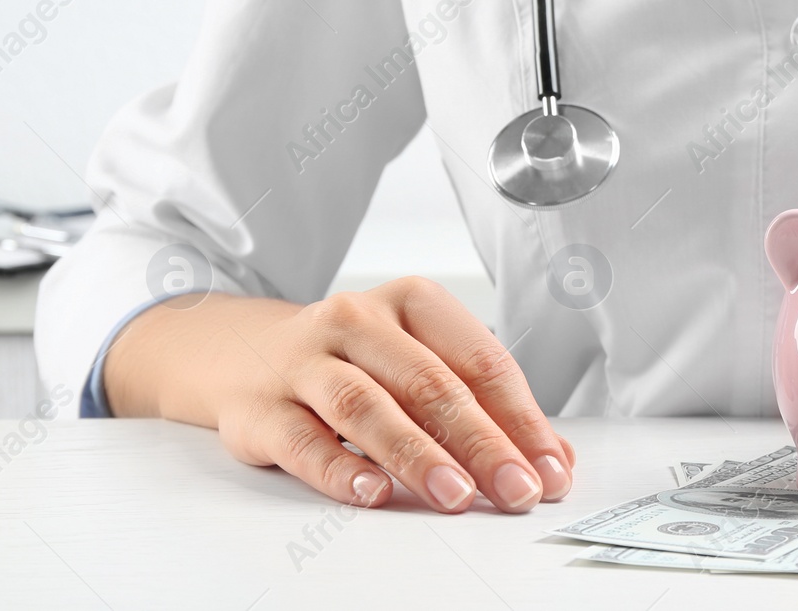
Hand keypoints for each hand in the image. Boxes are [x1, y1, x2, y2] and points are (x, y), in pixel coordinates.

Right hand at [105, 278, 575, 512]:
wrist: (244, 354)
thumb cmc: (356, 362)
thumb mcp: (420, 364)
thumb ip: (483, 408)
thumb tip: (553, 459)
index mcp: (413, 302)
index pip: (480, 360)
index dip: (521, 419)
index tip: (551, 468)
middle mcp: (358, 320)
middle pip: (430, 384)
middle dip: (481, 443)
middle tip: (516, 490)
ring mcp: (305, 361)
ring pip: (366, 407)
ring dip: (417, 455)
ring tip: (455, 496)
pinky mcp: (259, 407)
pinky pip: (301, 439)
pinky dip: (339, 469)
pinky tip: (372, 493)